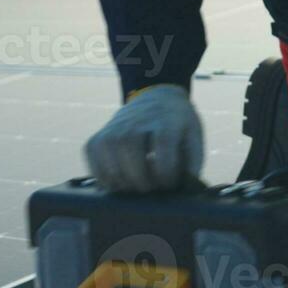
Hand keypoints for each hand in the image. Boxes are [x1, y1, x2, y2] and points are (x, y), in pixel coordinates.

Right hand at [84, 85, 204, 192]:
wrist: (157, 97)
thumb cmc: (177, 126)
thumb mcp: (193, 137)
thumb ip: (192, 163)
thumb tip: (183, 189)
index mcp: (167, 120)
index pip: (163, 148)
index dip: (166, 173)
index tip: (169, 185)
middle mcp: (138, 121)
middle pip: (133, 153)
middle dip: (142, 180)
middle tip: (150, 190)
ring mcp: (115, 127)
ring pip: (111, 158)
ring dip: (122, 181)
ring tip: (133, 189)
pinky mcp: (99, 136)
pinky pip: (93, 159)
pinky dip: (102, 176)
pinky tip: (116, 183)